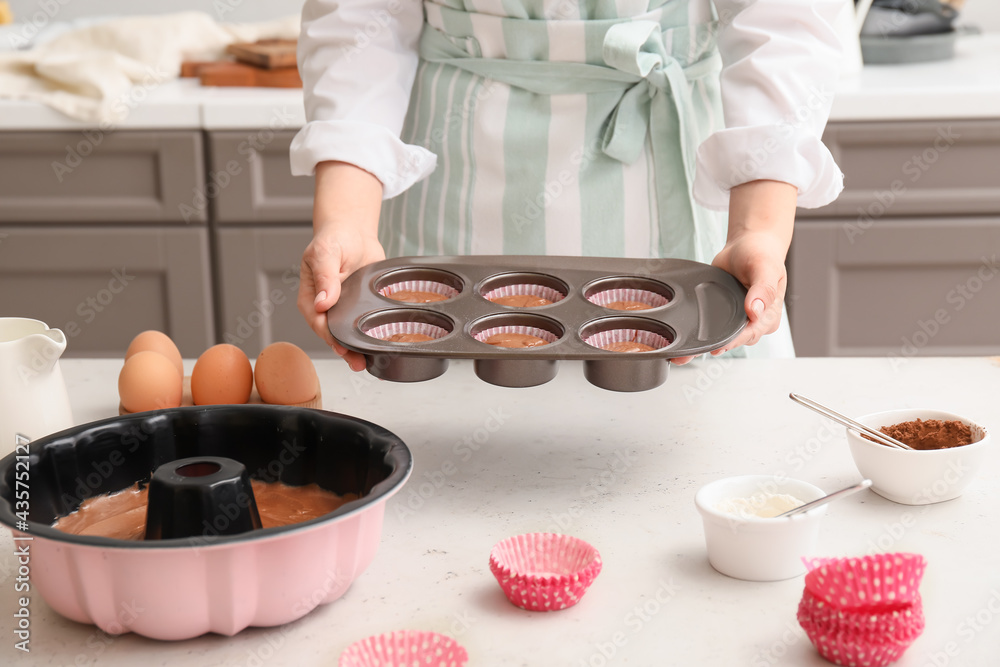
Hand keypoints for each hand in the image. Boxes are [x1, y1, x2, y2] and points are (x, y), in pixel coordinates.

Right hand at [297, 162, 384, 370]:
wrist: (353, 230)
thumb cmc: (333, 239)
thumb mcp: (325, 253)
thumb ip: (324, 278)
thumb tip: (321, 303)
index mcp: (311, 297)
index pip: (318, 323)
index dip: (329, 337)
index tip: (340, 347)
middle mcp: (327, 307)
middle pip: (333, 334)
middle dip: (344, 350)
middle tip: (357, 363)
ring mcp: (344, 308)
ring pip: (349, 333)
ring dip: (357, 348)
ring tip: (367, 363)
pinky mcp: (361, 306)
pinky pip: (366, 322)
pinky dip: (372, 334)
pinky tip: (381, 344)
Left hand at [671, 180, 796, 364]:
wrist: (748, 243)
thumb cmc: (761, 254)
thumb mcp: (765, 268)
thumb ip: (763, 289)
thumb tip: (756, 311)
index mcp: (767, 316)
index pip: (750, 334)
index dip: (733, 341)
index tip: (718, 347)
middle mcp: (751, 322)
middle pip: (731, 340)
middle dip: (711, 347)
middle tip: (689, 353)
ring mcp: (734, 320)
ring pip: (718, 338)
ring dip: (699, 348)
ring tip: (678, 356)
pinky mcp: (720, 314)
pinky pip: (708, 327)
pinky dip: (694, 336)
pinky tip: (680, 344)